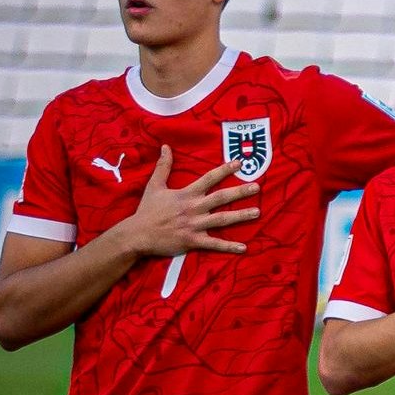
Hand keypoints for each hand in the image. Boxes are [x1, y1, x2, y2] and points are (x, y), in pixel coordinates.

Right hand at [112, 151, 256, 257]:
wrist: (137, 234)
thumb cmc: (147, 211)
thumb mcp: (154, 186)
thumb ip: (163, 167)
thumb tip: (166, 147)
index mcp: (186, 194)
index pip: (208, 179)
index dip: (224, 170)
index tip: (239, 163)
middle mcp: (193, 208)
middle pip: (221, 198)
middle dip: (240, 192)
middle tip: (257, 187)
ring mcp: (194, 225)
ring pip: (222, 219)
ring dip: (241, 216)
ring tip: (257, 212)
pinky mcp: (193, 240)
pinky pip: (214, 244)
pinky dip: (229, 246)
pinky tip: (244, 248)